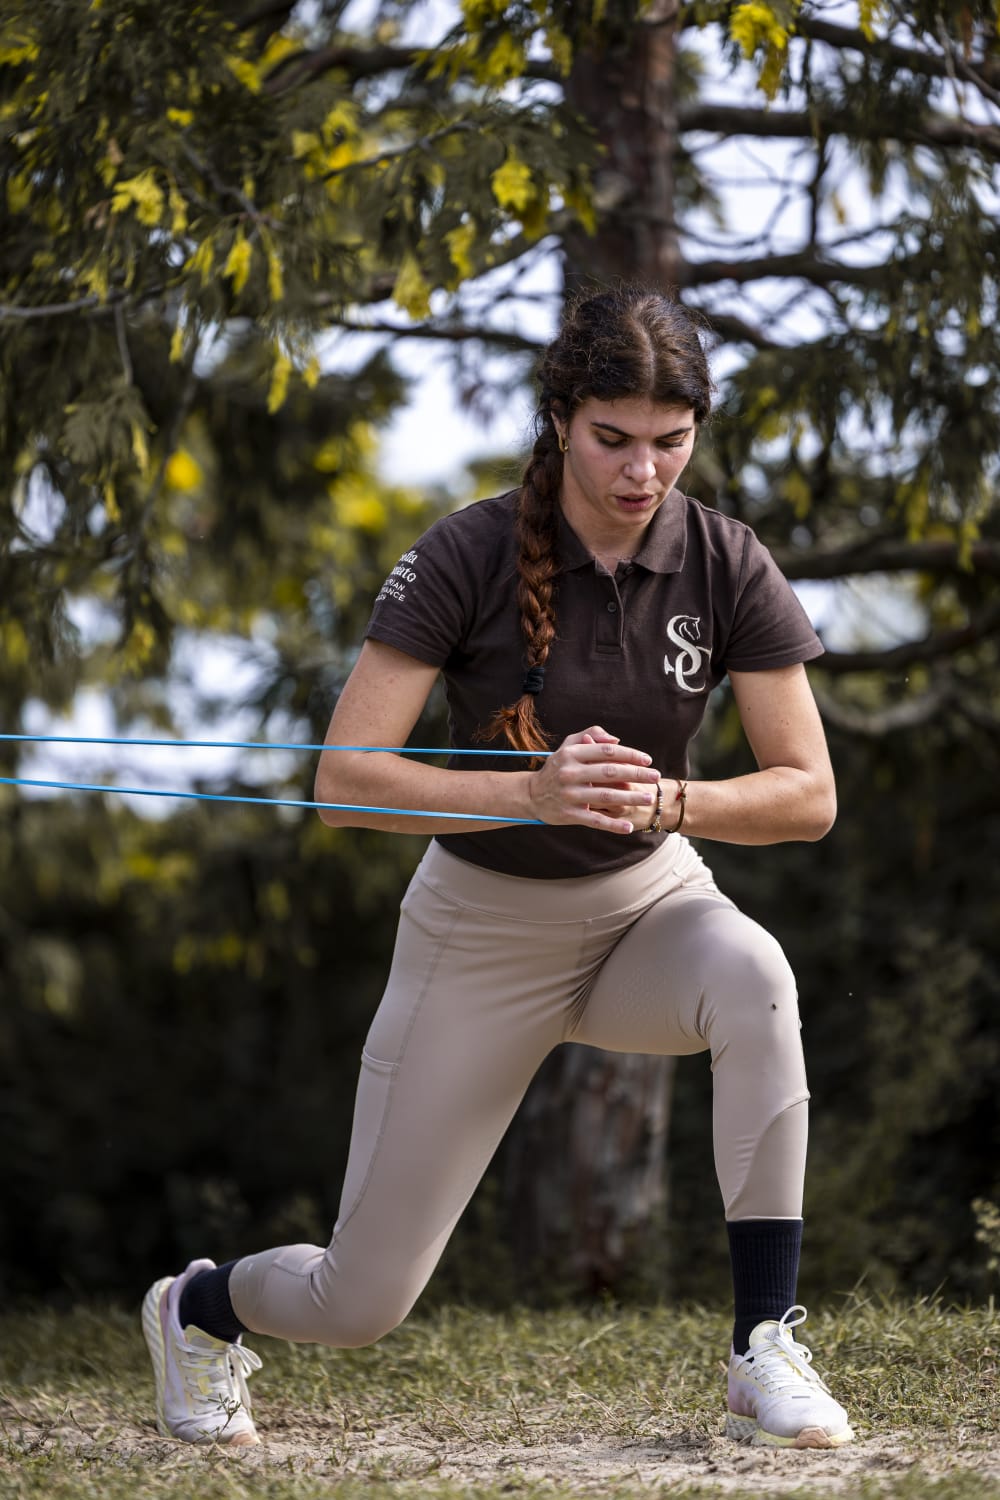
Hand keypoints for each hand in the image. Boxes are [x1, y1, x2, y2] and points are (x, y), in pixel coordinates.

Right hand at [527, 726, 660, 834]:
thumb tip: (617, 740)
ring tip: (648, 798)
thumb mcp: (568, 746)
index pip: (607, 752)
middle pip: (610, 772)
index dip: (630, 755)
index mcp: (572, 754)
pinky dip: (612, 825)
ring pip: (606, 797)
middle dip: (636, 774)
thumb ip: (591, 736)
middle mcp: (570, 773)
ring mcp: (570, 795)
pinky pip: (595, 820)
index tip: (647, 760)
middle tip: (656, 776)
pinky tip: (628, 827)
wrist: (532, 794)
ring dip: (630, 798)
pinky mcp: (569, 814)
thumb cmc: (557, 767)